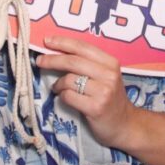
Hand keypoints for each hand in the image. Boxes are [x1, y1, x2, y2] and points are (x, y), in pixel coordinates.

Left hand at [36, 35, 134, 149]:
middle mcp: (109, 75)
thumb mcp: (105, 76)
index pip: (82, 47)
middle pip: (73, 61)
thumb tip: (58, 52)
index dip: (63, 42)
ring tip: (57, 87)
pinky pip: (69, 96)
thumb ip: (87, 64)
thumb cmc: (110, 97)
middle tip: (39, 61)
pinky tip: (64, 97)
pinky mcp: (96, 108)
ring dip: (58, 84)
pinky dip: (62, 96)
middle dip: (52, 60)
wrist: (125, 124)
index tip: (47, 40)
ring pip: (69, 80)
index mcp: (110, 62)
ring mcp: (103, 92)